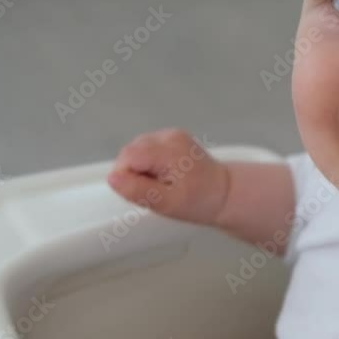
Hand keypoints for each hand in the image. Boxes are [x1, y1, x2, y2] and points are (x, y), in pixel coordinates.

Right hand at [107, 128, 228, 225]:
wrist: (226, 193)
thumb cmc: (200, 202)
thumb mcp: (168, 204)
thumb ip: (139, 191)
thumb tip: (113, 178)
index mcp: (169, 150)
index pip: (128, 157)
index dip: (127, 177)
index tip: (143, 192)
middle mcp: (168, 136)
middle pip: (130, 151)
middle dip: (133, 173)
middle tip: (154, 190)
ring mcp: (171, 134)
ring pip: (136, 149)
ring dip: (140, 169)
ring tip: (160, 184)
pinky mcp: (171, 138)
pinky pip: (146, 149)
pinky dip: (148, 163)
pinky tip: (163, 175)